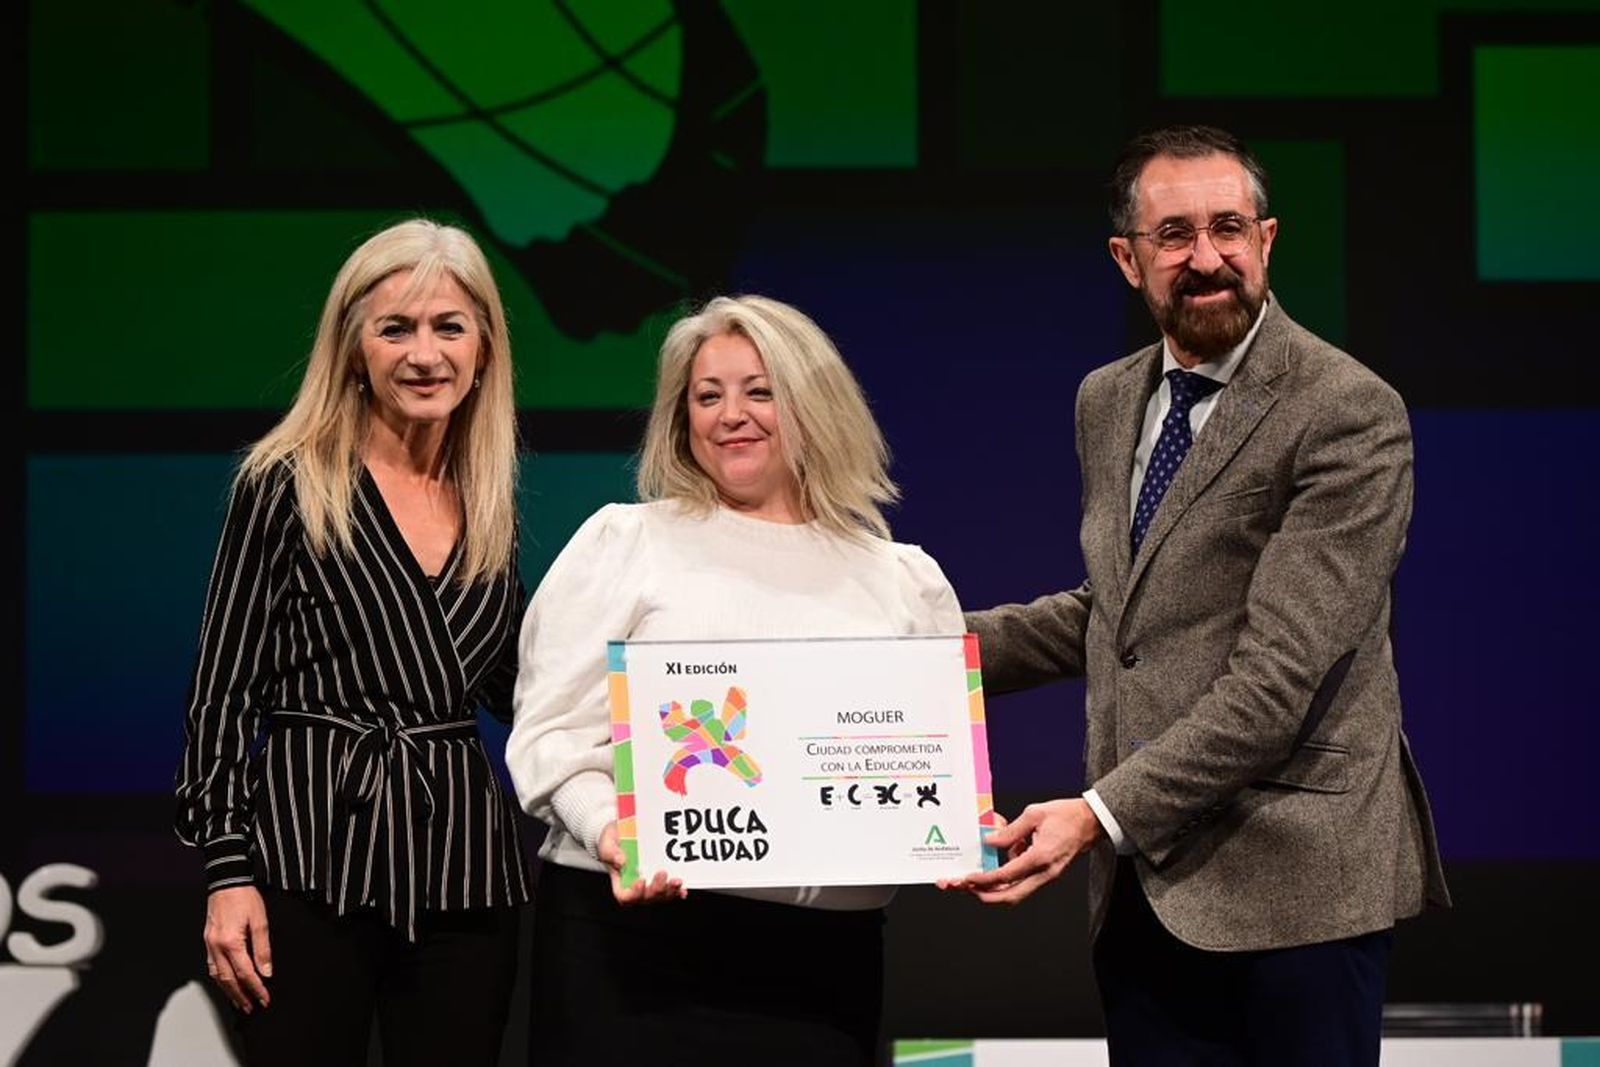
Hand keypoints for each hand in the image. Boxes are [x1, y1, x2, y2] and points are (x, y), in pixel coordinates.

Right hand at [203, 885, 271, 1011]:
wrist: (226, 881)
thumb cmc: (244, 897)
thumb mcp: (260, 920)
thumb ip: (263, 948)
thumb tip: (266, 971)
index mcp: (231, 943)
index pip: (246, 973)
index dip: (256, 988)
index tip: (265, 999)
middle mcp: (216, 947)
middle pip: (228, 980)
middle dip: (240, 996)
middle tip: (251, 1007)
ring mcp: (209, 945)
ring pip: (217, 976)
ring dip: (228, 991)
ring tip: (238, 1002)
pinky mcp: (207, 941)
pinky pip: (211, 966)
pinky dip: (219, 979)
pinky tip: (225, 983)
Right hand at [597, 822, 684, 905]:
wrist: (621, 834)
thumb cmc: (612, 842)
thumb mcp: (607, 844)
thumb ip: (612, 852)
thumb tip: (621, 860)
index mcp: (620, 882)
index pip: (625, 896)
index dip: (634, 893)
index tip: (640, 880)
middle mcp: (635, 887)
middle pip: (645, 898)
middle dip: (656, 889)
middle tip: (662, 873)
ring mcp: (648, 885)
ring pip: (659, 896)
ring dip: (669, 891)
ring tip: (677, 881)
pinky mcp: (659, 880)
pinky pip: (668, 891)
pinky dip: (676, 891)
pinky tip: (682, 889)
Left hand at [938, 798, 1102, 903]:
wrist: (1091, 822)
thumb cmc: (1066, 815)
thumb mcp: (1034, 814)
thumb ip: (1010, 831)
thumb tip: (989, 842)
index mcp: (1040, 857)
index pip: (1006, 875)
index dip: (984, 879)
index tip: (968, 878)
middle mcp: (1045, 872)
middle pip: (1011, 897)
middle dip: (985, 896)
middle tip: (966, 888)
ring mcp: (1048, 876)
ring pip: (1017, 893)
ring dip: (995, 889)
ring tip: (976, 878)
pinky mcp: (1048, 874)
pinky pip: (1024, 882)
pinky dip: (1008, 878)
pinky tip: (999, 862)